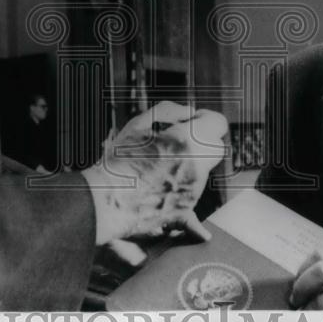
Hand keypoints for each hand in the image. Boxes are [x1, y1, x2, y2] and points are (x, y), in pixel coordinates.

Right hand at [82, 102, 226, 245]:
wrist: (105, 200)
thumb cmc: (118, 161)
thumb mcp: (139, 124)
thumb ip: (169, 110)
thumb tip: (190, 112)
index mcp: (187, 140)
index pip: (217, 124)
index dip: (206, 119)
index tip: (192, 121)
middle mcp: (196, 166)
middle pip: (215, 148)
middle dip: (203, 141)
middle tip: (179, 142)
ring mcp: (193, 190)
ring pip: (204, 171)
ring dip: (191, 164)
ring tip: (160, 166)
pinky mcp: (187, 211)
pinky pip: (195, 197)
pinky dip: (185, 194)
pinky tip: (171, 196)